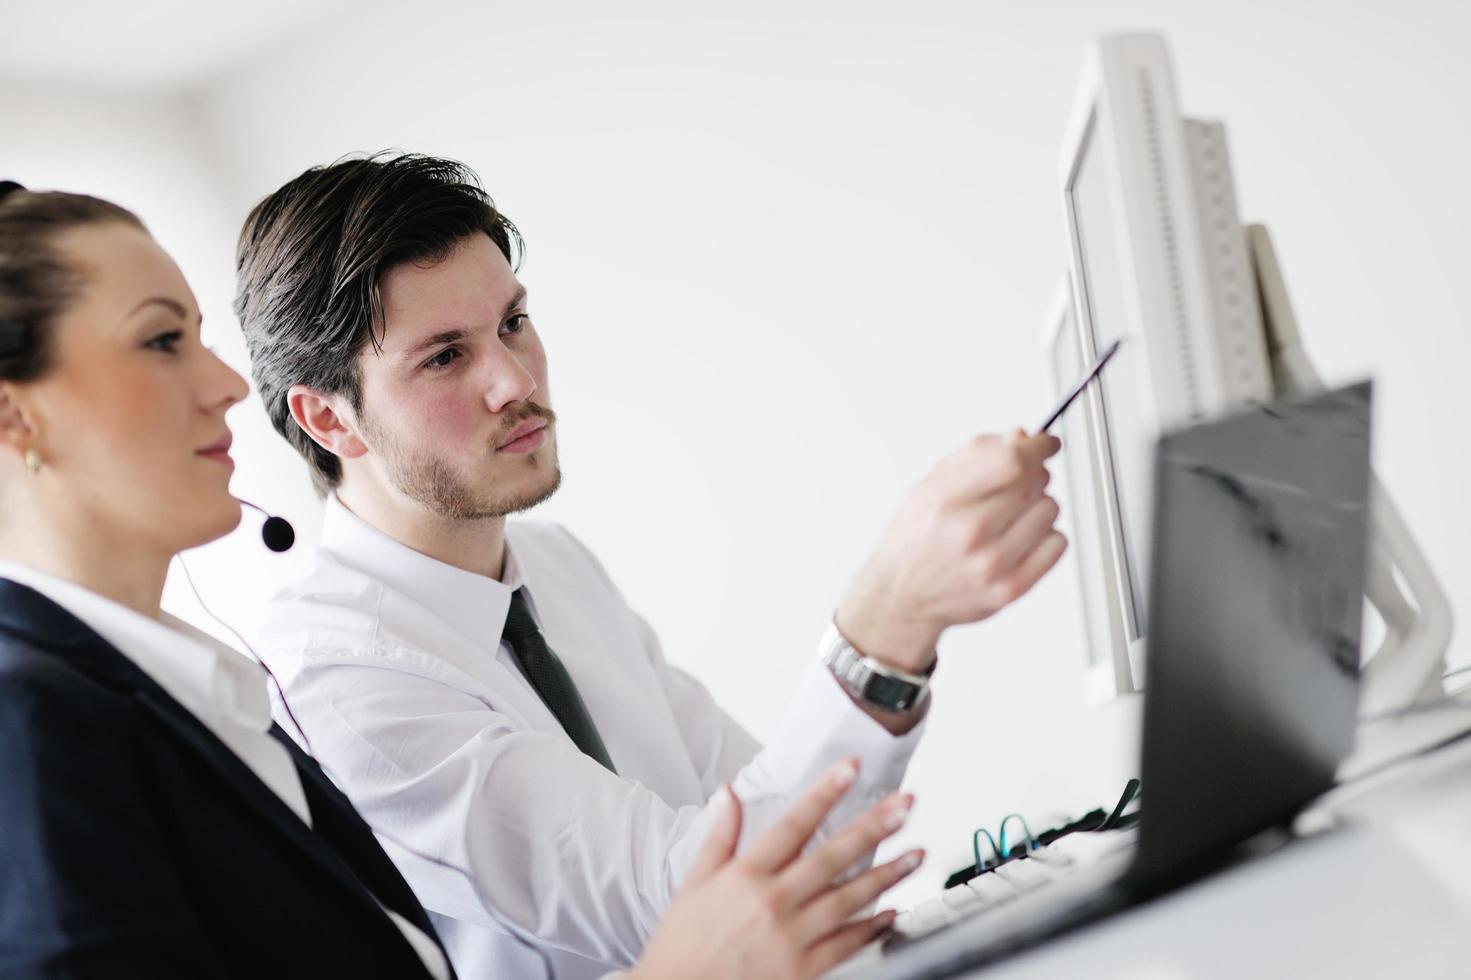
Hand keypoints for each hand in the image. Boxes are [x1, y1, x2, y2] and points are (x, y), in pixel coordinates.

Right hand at [629, 759, 922, 979]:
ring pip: (851, 898)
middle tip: (905, 806)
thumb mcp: (693, 883)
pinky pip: (847, 944)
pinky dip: (873, 927)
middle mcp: (773, 902)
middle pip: (834, 856)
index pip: (794, 823)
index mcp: (746, 875)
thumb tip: (730, 793)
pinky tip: (894, 912)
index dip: (824, 792)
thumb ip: (719, 836)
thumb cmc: (683, 944)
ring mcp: (792, 937)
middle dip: (874, 826)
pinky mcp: (803, 971)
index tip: (850, 768)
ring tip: (917, 854)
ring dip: (889, 873)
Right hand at [837, 429, 1066, 672]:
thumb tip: (1021, 437)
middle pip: (1034, 482)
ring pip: (1050, 510)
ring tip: (1013, 516)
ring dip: (1038, 505)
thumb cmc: (915, 540)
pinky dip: (1047, 535)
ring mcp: (992, 565)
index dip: (1036, 446)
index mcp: (945, 501)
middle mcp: (969, 534)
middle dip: (1033, 475)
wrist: (902, 596)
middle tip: (1016, 484)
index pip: (1011, 461)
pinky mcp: (1010, 589)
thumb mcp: (930, 486)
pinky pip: (1057, 544)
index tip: (1045, 443)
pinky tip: (1022, 538)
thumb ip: (975, 456)